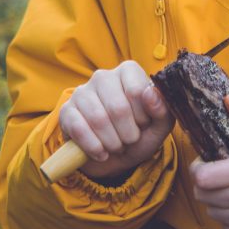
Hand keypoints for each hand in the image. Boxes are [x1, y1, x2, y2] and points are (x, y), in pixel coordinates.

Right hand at [59, 61, 173, 178]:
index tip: (143, 123)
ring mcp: (81, 92)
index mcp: (127, 71)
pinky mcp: (66, 111)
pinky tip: (101, 153)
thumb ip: (162, 108)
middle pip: (118, 108)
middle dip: (128, 134)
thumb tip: (151, 93)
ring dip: (112, 143)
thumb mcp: (158, 125)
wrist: (114, 157)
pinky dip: (94, 148)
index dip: (143, 116)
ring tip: (117, 146)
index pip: (136, 91)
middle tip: (130, 140)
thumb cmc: (139, 133)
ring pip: (98, 120)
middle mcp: (102, 76)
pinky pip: (79, 129)